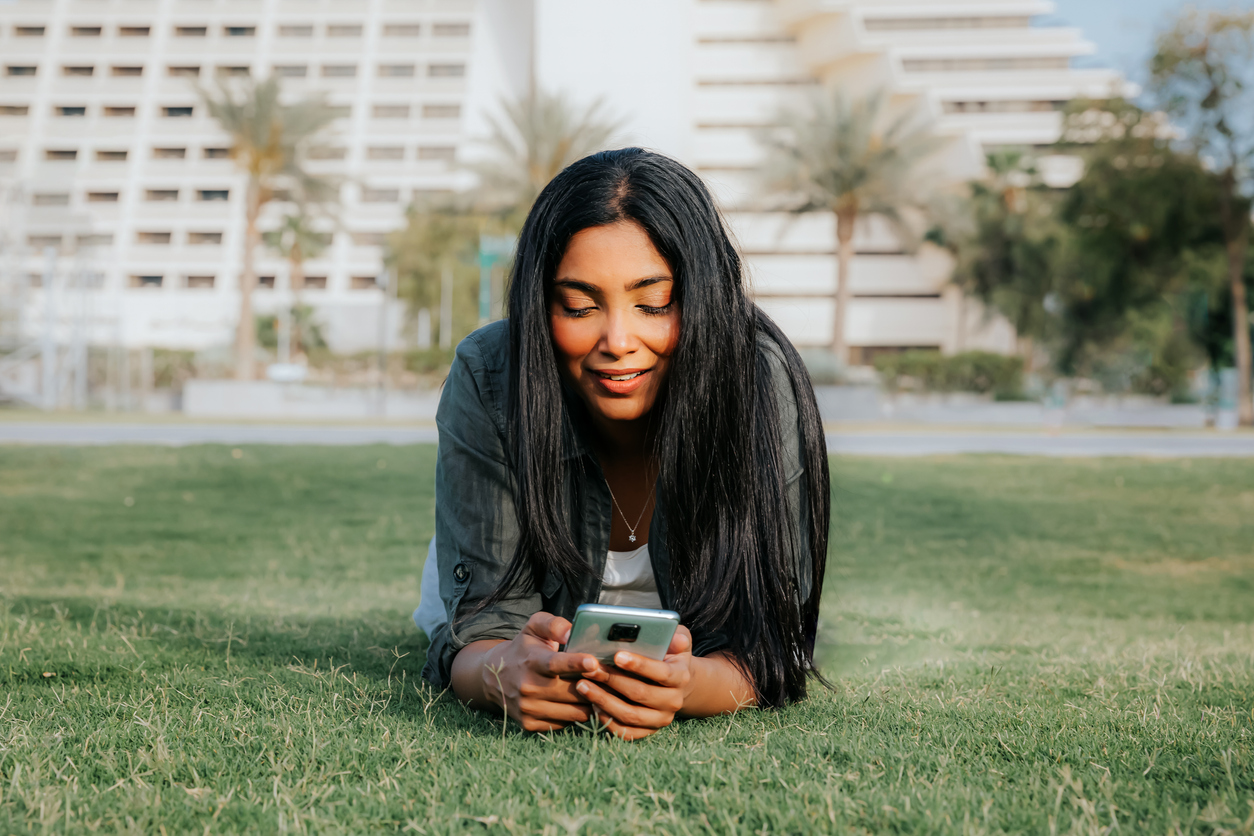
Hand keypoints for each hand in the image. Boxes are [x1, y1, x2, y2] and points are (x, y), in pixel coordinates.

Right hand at [476, 612, 600, 732]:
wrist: (493, 677)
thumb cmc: (523, 648)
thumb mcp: (534, 628)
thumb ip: (554, 625)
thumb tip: (572, 632)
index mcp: (532, 661)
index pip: (555, 664)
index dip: (575, 663)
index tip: (593, 662)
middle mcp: (528, 687)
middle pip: (572, 692)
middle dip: (594, 686)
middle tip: (606, 680)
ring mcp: (528, 708)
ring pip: (574, 712)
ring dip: (589, 702)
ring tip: (596, 691)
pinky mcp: (530, 724)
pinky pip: (566, 724)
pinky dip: (576, 714)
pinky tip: (577, 703)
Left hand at [574, 625, 693, 739]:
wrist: (675, 684)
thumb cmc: (669, 656)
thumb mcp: (677, 642)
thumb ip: (676, 637)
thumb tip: (675, 638)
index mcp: (680, 677)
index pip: (662, 673)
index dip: (640, 665)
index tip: (617, 656)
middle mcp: (673, 701)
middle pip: (640, 693)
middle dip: (612, 680)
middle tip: (590, 669)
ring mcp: (660, 719)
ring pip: (629, 715)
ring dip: (603, 701)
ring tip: (583, 686)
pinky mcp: (647, 731)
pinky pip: (625, 732)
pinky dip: (607, 720)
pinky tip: (592, 705)